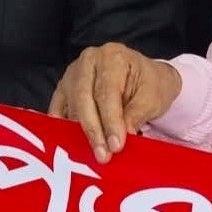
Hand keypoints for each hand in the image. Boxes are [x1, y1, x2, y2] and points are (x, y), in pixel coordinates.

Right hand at [48, 43, 182, 163]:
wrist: (145, 76)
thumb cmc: (150, 84)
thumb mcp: (153, 98)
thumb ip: (136, 115)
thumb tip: (121, 139)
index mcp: (112, 57)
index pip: (107, 92)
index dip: (110, 121)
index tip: (116, 146)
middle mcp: (88, 60)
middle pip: (83, 97)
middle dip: (93, 129)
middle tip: (103, 155)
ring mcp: (72, 73)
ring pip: (71, 105)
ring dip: (80, 132)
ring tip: (94, 154)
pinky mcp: (64, 87)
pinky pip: (58, 108)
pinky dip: (62, 126)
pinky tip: (69, 143)